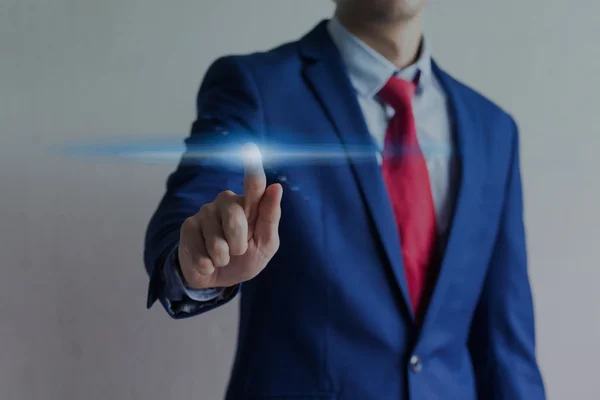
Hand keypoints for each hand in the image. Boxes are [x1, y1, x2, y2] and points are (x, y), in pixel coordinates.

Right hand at [178, 143, 282, 288]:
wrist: (216, 278)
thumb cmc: (245, 258)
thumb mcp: (265, 245)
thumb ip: (270, 219)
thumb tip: (276, 187)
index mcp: (250, 204)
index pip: (254, 185)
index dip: (252, 166)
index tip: (249, 148)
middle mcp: (227, 201)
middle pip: (235, 219)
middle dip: (239, 245)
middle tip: (238, 252)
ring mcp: (206, 211)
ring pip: (217, 241)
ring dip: (222, 257)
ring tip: (222, 257)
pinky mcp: (188, 226)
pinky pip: (201, 252)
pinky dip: (207, 264)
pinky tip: (207, 261)